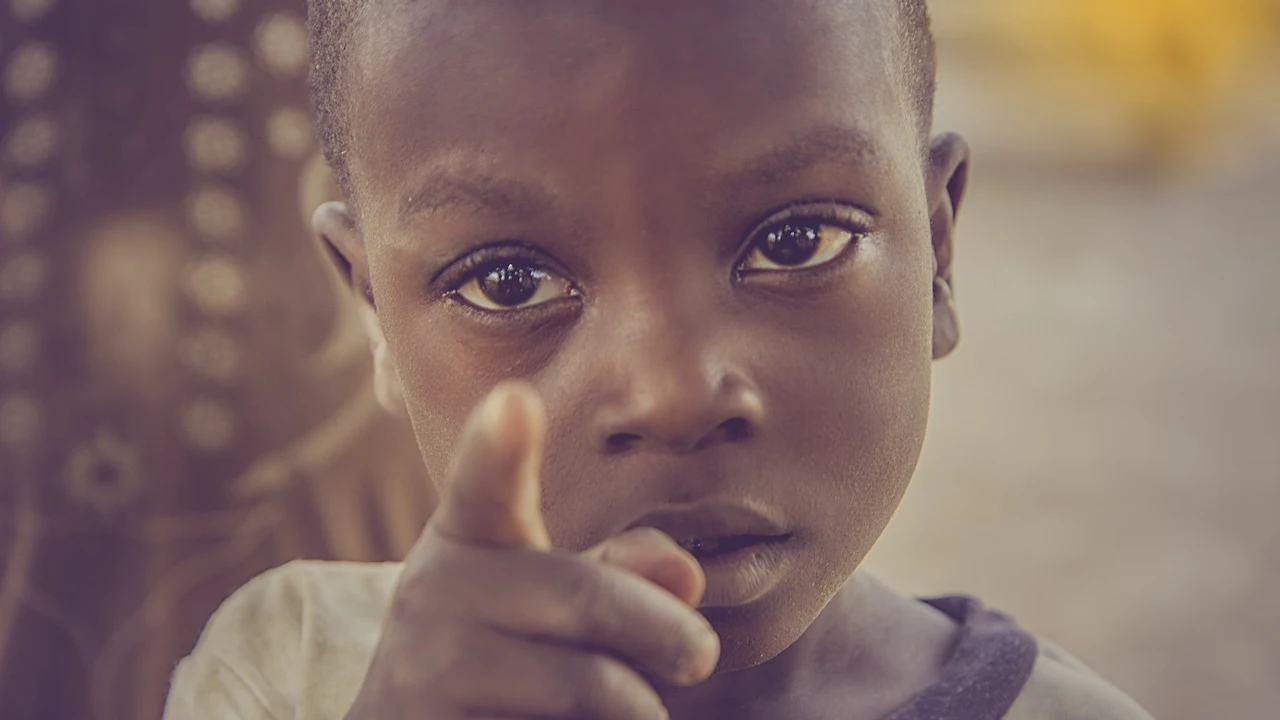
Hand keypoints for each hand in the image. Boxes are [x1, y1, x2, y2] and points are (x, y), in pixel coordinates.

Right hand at [346, 382, 719, 719]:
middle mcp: (435, 591)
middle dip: (662, 631)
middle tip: (702, 654)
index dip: (500, 445)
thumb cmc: (508, 647)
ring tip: (637, 708)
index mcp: (469, 533)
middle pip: (583, 596)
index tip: (516, 402)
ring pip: (583, 686)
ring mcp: (423, 671)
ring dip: (638, 705)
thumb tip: (687, 575)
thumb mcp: (558, 595)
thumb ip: (623, 568)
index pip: (484, 483)